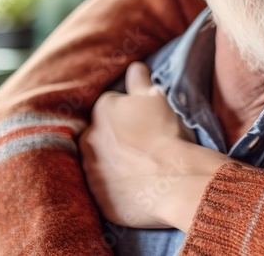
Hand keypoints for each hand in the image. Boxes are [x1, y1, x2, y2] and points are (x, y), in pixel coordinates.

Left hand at [79, 61, 229, 230]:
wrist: (174, 180)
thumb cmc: (166, 134)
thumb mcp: (156, 99)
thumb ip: (140, 81)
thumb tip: (135, 67)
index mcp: (103, 108)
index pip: (111, 104)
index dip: (130, 113)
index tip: (145, 122)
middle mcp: (89, 137)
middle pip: (102, 133)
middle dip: (117, 137)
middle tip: (144, 145)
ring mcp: (91, 169)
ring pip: (101, 160)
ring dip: (115, 161)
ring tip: (142, 166)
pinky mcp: (98, 197)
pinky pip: (105, 188)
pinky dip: (117, 186)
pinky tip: (138, 185)